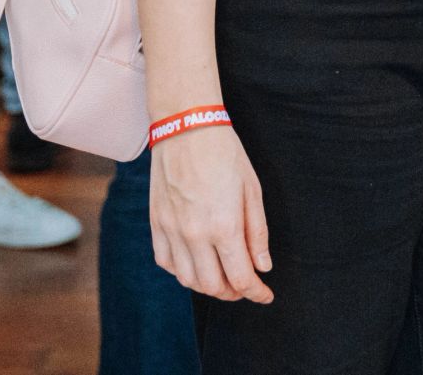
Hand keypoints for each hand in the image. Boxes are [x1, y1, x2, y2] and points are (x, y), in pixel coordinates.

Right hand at [150, 125, 272, 303]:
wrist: (186, 127)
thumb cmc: (225, 154)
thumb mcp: (252, 190)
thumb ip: (257, 233)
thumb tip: (263, 266)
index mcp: (223, 226)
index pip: (240, 278)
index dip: (256, 292)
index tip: (265, 295)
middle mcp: (194, 235)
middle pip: (214, 286)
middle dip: (234, 292)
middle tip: (247, 284)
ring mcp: (171, 231)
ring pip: (189, 280)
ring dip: (209, 285)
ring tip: (224, 276)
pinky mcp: (156, 224)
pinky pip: (167, 263)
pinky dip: (183, 272)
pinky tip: (197, 263)